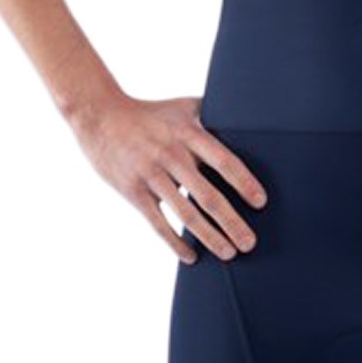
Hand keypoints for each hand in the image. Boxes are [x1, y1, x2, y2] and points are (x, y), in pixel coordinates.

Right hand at [69, 92, 267, 264]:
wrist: (101, 116)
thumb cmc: (150, 113)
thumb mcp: (182, 106)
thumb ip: (212, 113)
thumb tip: (245, 118)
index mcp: (188, 134)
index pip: (223, 161)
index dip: (244, 182)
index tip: (260, 202)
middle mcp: (172, 155)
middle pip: (208, 195)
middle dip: (232, 222)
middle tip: (250, 243)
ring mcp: (151, 175)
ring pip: (186, 214)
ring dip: (210, 237)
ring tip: (229, 253)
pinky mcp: (133, 191)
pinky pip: (158, 223)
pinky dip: (175, 242)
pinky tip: (191, 256)